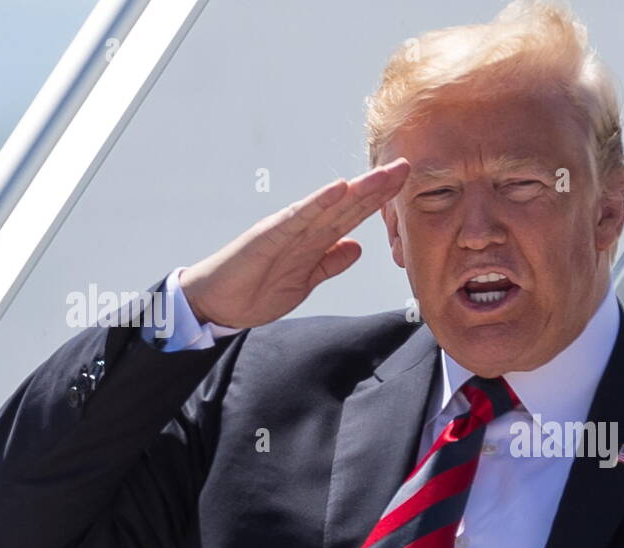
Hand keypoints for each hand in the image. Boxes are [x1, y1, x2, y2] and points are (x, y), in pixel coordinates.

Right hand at [178, 159, 410, 328]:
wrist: (217, 303)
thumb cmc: (256, 290)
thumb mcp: (305, 281)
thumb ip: (330, 263)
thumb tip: (356, 248)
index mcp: (313, 240)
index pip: (352, 215)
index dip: (378, 201)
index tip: (405, 186)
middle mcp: (303, 228)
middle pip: (346, 204)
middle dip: (376, 187)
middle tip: (406, 167)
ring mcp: (286, 229)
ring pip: (329, 205)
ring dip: (357, 189)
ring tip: (383, 174)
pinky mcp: (268, 235)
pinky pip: (298, 217)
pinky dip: (319, 202)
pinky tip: (339, 188)